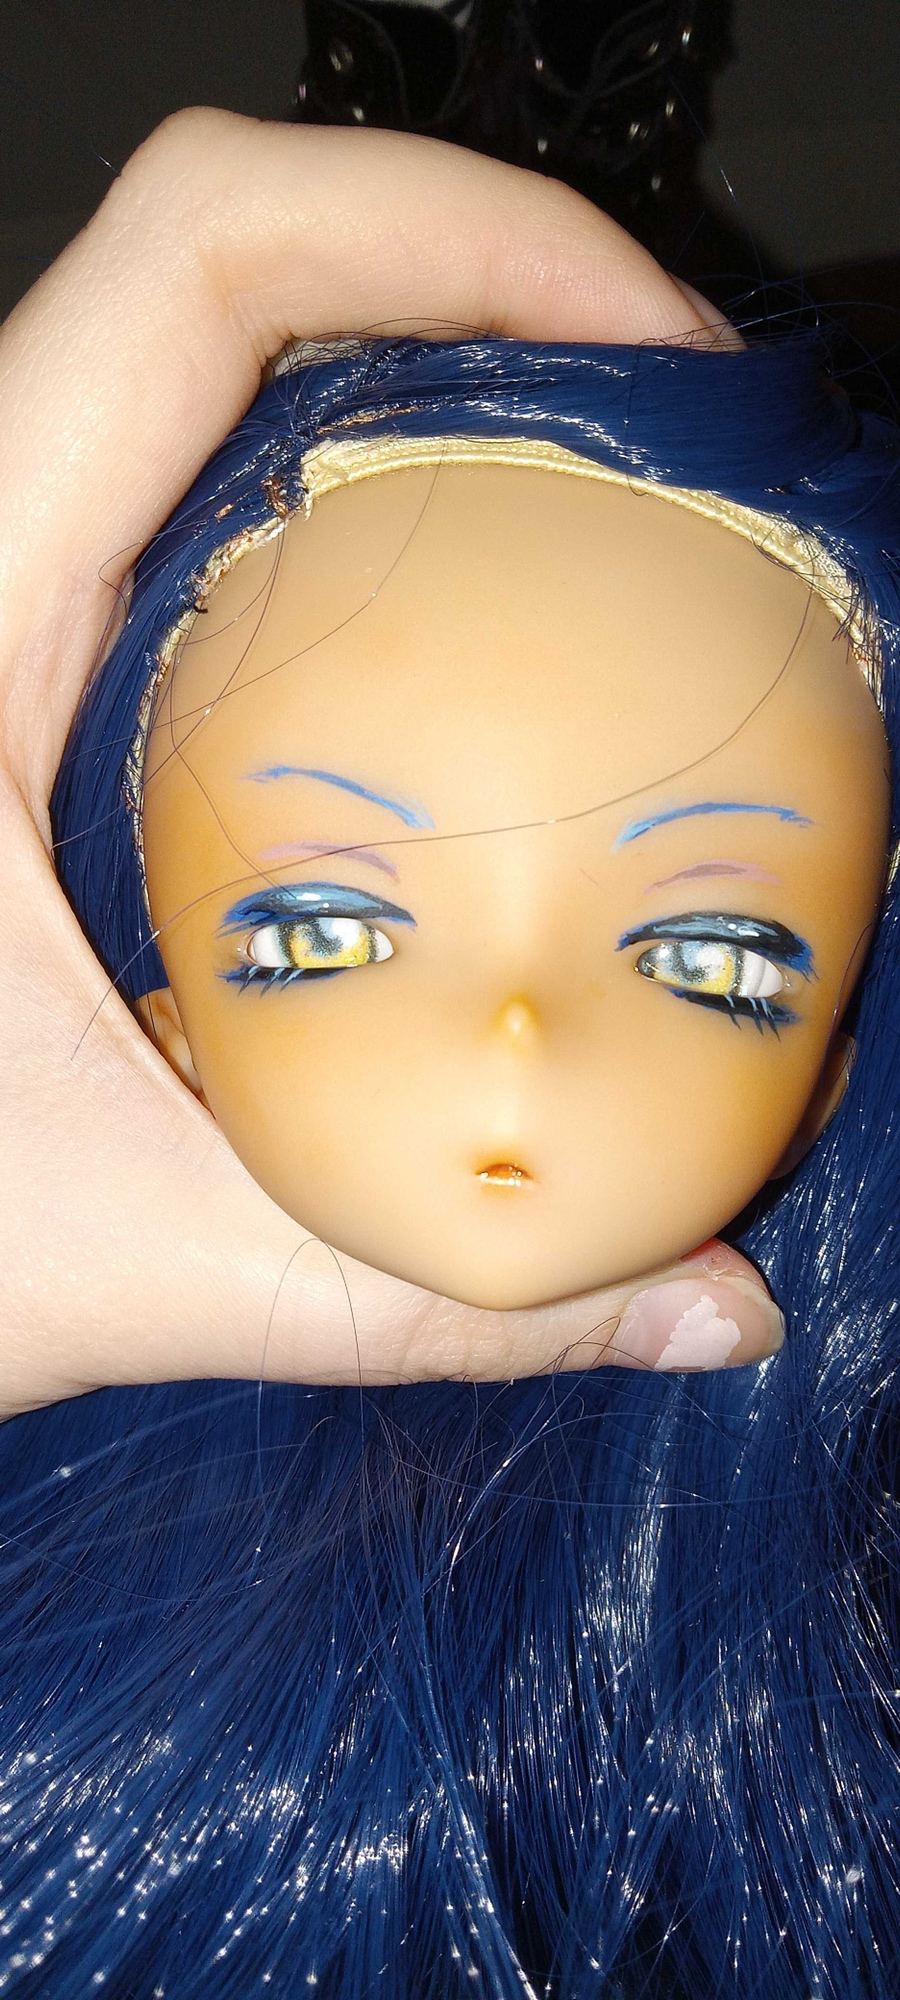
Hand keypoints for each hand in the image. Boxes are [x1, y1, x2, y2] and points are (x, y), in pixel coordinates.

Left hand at [0, 111, 778, 1415]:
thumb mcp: (145, 1258)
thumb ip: (430, 1296)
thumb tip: (706, 1311)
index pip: (197, 270)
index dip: (447, 226)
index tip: (647, 348)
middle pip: (225, 267)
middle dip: (479, 286)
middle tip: (667, 435)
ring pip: (203, 359)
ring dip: (414, 373)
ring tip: (597, 494)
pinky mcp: (7, 650)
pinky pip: (185, 478)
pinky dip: (344, 487)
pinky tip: (454, 617)